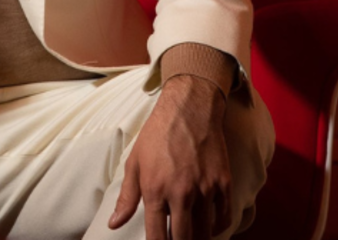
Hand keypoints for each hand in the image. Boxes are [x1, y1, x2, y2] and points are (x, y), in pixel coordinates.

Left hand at [107, 75, 234, 239]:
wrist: (189, 110)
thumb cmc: (157, 136)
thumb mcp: (134, 164)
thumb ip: (126, 198)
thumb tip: (113, 223)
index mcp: (155, 191)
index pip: (158, 237)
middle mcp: (181, 194)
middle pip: (184, 239)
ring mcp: (205, 190)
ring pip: (205, 232)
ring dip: (198, 239)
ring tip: (191, 237)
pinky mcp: (223, 183)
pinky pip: (224, 217)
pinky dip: (217, 228)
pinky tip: (209, 227)